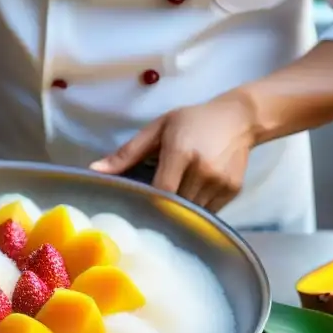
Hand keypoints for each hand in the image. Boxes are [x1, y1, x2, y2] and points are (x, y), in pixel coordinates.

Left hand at [90, 92, 257, 212]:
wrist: (239, 119)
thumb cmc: (192, 120)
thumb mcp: (158, 128)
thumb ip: (127, 152)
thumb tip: (93, 170)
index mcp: (181, 152)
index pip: (161, 191)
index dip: (148, 202)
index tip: (136, 206)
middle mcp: (203, 170)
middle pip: (176, 205)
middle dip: (162, 210)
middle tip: (149, 210)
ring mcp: (220, 183)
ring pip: (192, 213)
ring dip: (180, 213)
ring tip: (170, 205)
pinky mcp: (233, 191)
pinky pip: (209, 212)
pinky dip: (196, 211)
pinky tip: (190, 197)